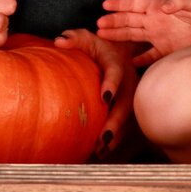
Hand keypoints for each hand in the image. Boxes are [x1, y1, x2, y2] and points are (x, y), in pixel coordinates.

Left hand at [54, 29, 135, 158]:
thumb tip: (59, 41)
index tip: (104, 98)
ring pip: (128, 119)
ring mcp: (131, 97)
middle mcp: (129, 82)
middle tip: (103, 137)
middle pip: (126, 104)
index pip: (116, 73)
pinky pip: (126, 126)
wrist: (121, 52)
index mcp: (117, 63)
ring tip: (101, 149)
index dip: (111, 85)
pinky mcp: (130, 108)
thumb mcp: (87, 39)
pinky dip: (116, 140)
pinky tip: (102, 152)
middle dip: (116, 121)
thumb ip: (74, 39)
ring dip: (116, 135)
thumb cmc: (98, 47)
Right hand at [97, 0, 190, 65]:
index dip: (120, 4)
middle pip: (129, 20)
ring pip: (134, 35)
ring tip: (103, 36)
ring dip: (119, 36)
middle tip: (97, 24)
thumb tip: (162, 7)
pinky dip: (139, 58)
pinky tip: (128, 61)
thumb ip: (178, 2)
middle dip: (113, 21)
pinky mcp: (167, 49)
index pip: (135, 4)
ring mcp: (160, 35)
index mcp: (159, 7)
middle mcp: (156, 21)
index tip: (105, 4)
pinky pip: (149, 55)